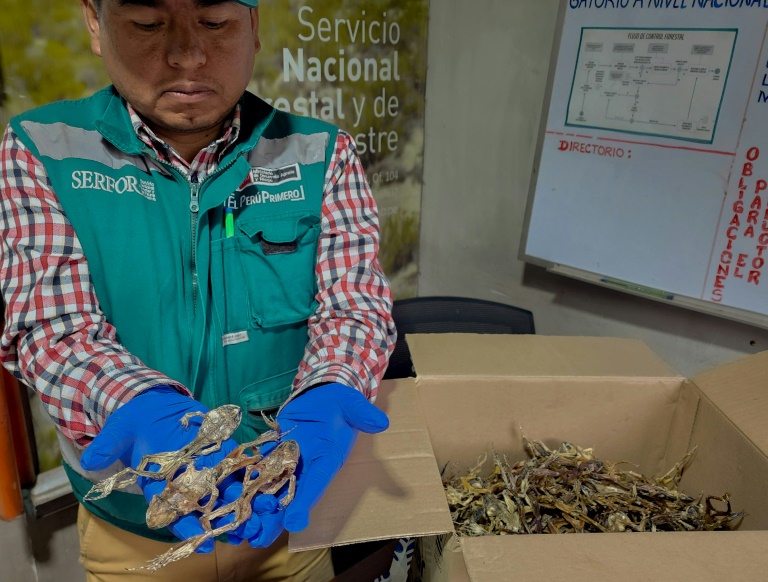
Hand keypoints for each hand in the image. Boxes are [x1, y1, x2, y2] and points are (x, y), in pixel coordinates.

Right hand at [80, 386, 244, 552]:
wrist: (151, 404)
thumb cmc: (132, 422)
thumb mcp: (117, 431)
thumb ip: (106, 446)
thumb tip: (90, 460)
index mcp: (159, 484)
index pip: (173, 511)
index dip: (186, 527)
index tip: (201, 542)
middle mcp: (184, 480)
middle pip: (205, 505)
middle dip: (223, 519)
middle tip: (242, 533)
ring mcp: (203, 465)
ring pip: (225, 489)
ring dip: (243, 502)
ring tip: (260, 517)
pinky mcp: (219, 448)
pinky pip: (237, 462)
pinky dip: (250, 473)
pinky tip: (266, 484)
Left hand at [233, 382, 388, 547]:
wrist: (323, 394)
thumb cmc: (340, 402)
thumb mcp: (352, 404)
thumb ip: (363, 413)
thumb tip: (381, 422)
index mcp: (327, 458)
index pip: (316, 483)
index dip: (305, 501)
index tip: (295, 522)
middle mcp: (307, 465)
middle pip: (290, 495)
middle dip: (274, 517)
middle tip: (257, 537)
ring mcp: (288, 459)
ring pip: (270, 486)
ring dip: (255, 505)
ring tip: (239, 526)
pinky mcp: (273, 450)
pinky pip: (257, 466)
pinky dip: (244, 480)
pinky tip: (228, 494)